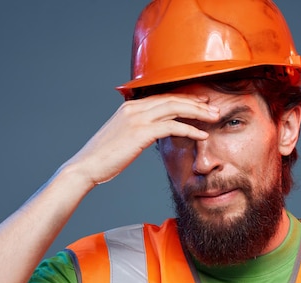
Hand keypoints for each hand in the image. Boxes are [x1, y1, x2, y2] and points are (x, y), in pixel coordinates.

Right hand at [63, 94, 219, 185]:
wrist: (86, 167)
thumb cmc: (102, 157)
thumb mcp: (121, 138)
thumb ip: (136, 130)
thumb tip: (152, 134)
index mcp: (129, 107)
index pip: (163, 97)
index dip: (184, 99)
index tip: (201, 104)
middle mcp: (134, 108)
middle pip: (172, 98)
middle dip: (196, 103)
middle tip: (214, 109)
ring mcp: (137, 118)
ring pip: (175, 108)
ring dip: (198, 112)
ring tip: (214, 118)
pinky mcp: (140, 132)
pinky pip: (172, 126)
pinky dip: (190, 129)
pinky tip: (202, 134)